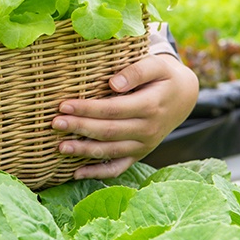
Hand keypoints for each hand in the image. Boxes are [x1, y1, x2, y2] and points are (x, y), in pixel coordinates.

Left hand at [52, 54, 199, 178]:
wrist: (184, 97)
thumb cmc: (164, 76)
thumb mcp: (156, 65)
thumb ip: (136, 71)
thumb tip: (113, 84)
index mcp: (150, 106)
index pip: (113, 109)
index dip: (88, 109)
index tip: (64, 105)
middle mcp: (148, 129)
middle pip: (108, 131)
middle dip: (80, 128)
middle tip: (55, 123)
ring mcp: (144, 145)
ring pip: (110, 151)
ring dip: (84, 151)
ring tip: (60, 147)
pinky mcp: (139, 154)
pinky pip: (118, 168)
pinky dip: (98, 173)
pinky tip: (76, 173)